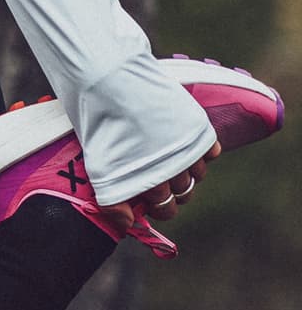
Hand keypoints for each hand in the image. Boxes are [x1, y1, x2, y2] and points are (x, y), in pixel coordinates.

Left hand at [100, 139, 219, 230]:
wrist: (110, 84)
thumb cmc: (100, 127)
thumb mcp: (98, 170)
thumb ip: (114, 202)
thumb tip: (128, 225)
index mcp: (151, 185)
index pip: (166, 210)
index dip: (156, 206)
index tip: (146, 195)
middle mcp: (176, 172)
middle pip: (184, 194)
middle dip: (170, 190)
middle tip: (156, 174)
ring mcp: (190, 151)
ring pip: (198, 175)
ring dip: (186, 170)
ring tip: (167, 155)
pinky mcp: (199, 131)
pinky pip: (211, 153)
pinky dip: (201, 152)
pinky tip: (184, 144)